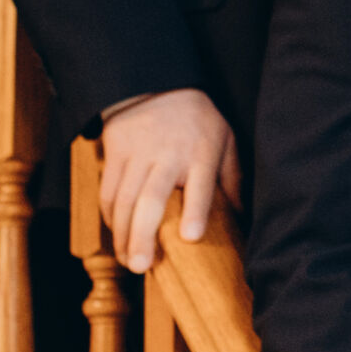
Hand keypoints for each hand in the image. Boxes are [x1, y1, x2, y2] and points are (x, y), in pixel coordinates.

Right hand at [98, 87, 239, 273]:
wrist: (156, 85)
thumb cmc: (198, 122)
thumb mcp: (224, 140)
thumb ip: (231, 178)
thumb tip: (242, 217)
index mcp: (201, 152)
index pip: (199, 183)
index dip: (195, 211)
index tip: (190, 236)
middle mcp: (168, 154)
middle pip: (151, 198)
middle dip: (143, 235)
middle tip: (141, 266)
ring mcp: (138, 153)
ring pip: (123, 200)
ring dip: (123, 235)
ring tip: (129, 261)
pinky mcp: (115, 151)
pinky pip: (108, 190)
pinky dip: (110, 218)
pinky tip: (119, 236)